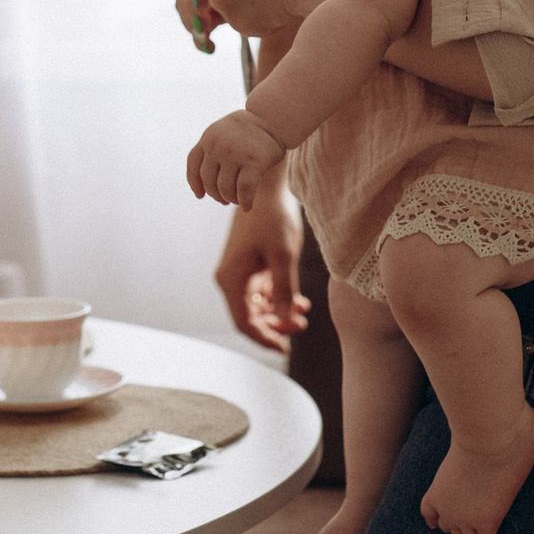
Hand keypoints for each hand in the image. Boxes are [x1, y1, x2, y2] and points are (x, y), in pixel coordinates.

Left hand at [188, 111, 285, 207]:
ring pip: (225, 188)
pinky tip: (247, 206)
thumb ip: (213, 151)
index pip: (193, 164)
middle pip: (209, 181)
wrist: (273, 118)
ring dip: (231, 199)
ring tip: (238, 200)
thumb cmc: (250, 130)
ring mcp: (235, 154)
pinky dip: (245, 202)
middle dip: (216, 195)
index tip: (200, 195)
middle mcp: (218, 146)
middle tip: (225, 200)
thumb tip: (203, 187)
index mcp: (208, 137)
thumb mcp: (224, 132)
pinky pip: (244, 190)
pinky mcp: (254, 162)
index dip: (194, 183)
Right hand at [217, 180, 308, 350]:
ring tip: (304, 312)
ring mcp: (239, 272)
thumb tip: (286, 321)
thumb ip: (285, 291)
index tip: (286, 347)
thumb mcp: (284, 256)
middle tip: (301, 326)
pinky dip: (278, 298)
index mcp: (231, 279)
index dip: (265, 338)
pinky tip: (299, 301)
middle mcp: (230, 278)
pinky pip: (261, 292)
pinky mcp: (248, 265)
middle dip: (275, 325)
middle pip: (250, 317)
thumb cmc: (273, 218)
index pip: (245, 323)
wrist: (266, 186)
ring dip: (279, 312)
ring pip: (257, 306)